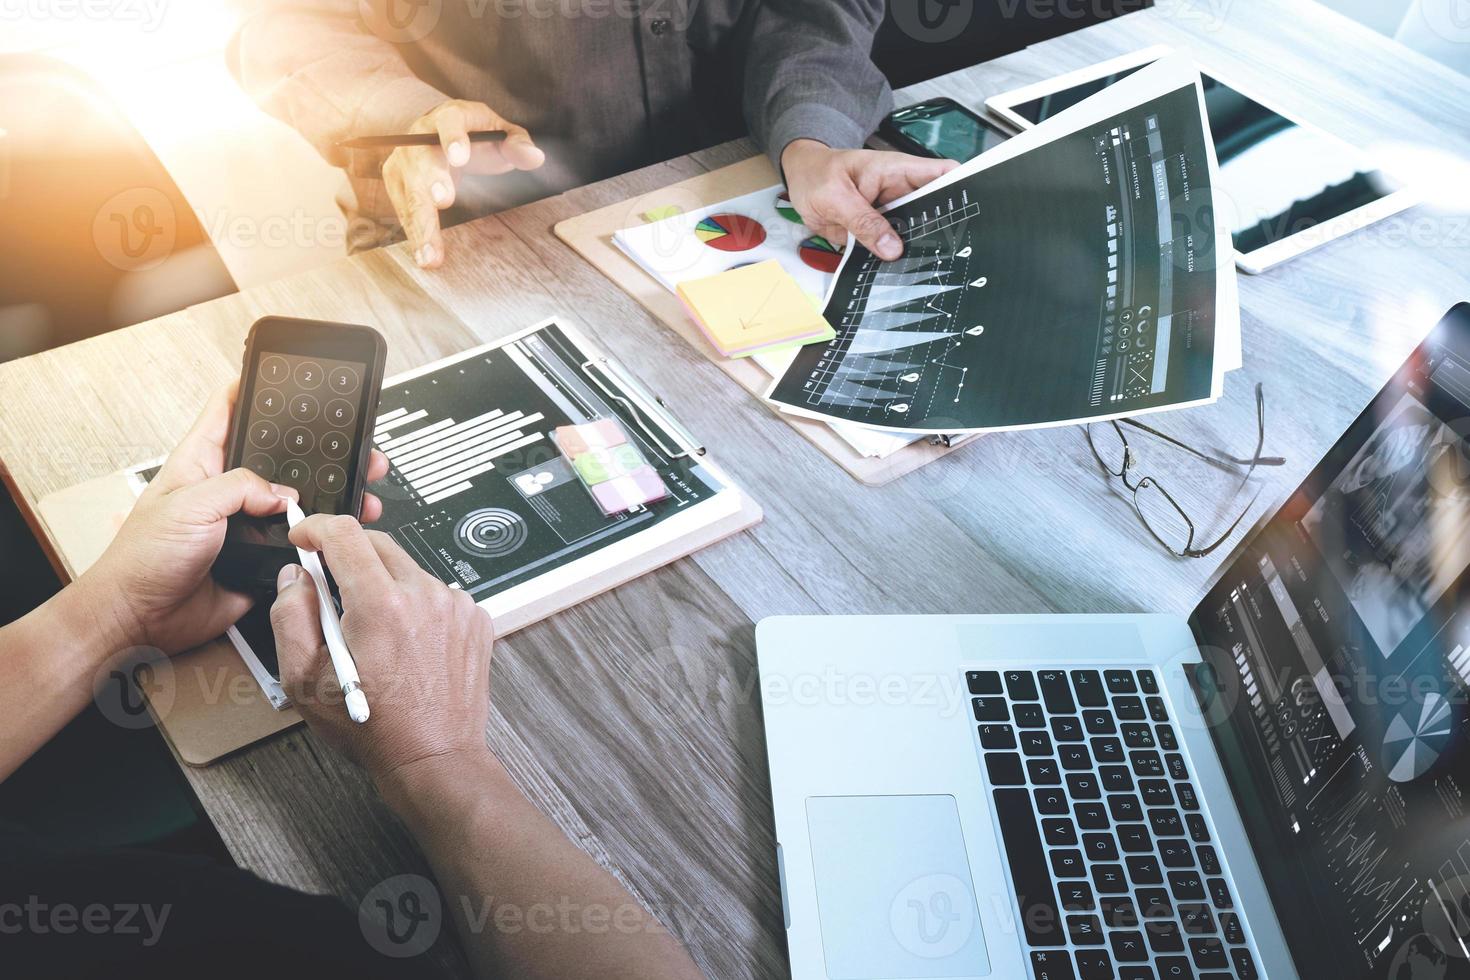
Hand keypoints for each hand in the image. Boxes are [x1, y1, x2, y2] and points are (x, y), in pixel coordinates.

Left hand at [79, 384, 389, 655]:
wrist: (142, 619)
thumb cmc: (142, 560)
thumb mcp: (188, 505)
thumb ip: (240, 487)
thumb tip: (285, 492)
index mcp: (203, 463)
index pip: (230, 410)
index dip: (256, 388)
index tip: (288, 376)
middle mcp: (229, 491)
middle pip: (280, 457)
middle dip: (315, 449)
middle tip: (348, 443)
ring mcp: (247, 524)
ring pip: (297, 503)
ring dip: (326, 498)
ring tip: (356, 489)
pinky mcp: (262, 558)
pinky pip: (299, 546)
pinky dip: (319, 542)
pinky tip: (336, 534)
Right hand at [270, 516, 493, 784]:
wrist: (434, 757)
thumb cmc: (374, 727)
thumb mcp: (304, 680)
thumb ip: (290, 616)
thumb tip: (295, 577)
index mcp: (381, 605)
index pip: (345, 534)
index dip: (316, 528)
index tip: (305, 536)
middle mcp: (425, 596)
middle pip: (378, 544)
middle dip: (348, 558)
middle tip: (333, 594)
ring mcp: (455, 605)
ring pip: (408, 569)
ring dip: (384, 585)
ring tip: (374, 633)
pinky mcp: (474, 618)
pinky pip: (435, 592)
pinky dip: (415, 604)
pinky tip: (406, 642)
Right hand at [383, 99, 544, 268]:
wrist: (443, 136)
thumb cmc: (477, 136)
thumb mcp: (502, 135)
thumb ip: (517, 145)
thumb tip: (535, 157)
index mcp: (450, 116)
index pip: (449, 122)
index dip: (453, 137)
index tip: (460, 157)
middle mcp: (420, 136)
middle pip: (423, 160)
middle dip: (431, 182)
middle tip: (443, 201)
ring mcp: (404, 159)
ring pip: (410, 192)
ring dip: (420, 223)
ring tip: (430, 254)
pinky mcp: (397, 181)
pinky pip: (403, 209)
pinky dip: (414, 233)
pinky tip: (423, 255)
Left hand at [780, 139, 956, 260]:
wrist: (800, 183)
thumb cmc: (818, 175)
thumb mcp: (836, 197)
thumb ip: (863, 222)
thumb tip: (893, 249)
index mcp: (898, 171)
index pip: (943, 174)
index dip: (964, 188)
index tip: (976, 211)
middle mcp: (902, 193)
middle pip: (936, 210)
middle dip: (946, 230)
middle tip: (952, 254)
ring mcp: (893, 215)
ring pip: (917, 234)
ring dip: (921, 251)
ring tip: (931, 270)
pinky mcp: (880, 233)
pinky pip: (895, 248)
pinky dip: (898, 261)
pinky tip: (903, 275)